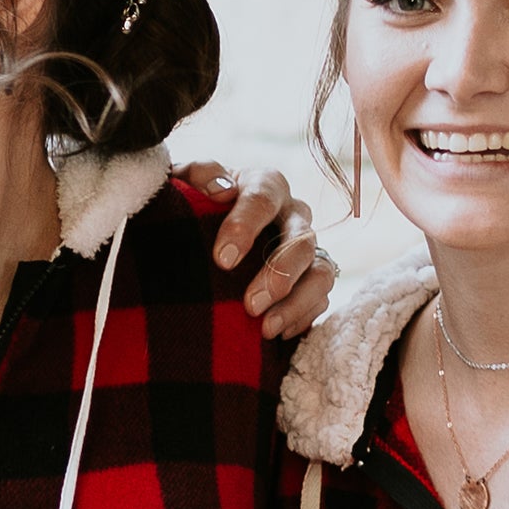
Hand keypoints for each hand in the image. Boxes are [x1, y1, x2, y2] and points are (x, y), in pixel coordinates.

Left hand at [179, 160, 333, 338]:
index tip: (222, 260)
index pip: (262, 199)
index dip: (244, 228)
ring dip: (296, 302)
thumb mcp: (188, 184)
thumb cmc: (198, 204)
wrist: (209, 228)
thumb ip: (199, 175)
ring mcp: (307, 247)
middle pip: (301, 240)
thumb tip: (221, 189)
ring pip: (321, 271)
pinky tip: (277, 334)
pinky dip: (302, 317)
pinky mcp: (311, 276)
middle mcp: (293, 214)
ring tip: (266, 328)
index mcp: (265, 185)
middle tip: (251, 305)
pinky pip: (321, 298)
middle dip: (279, 274)